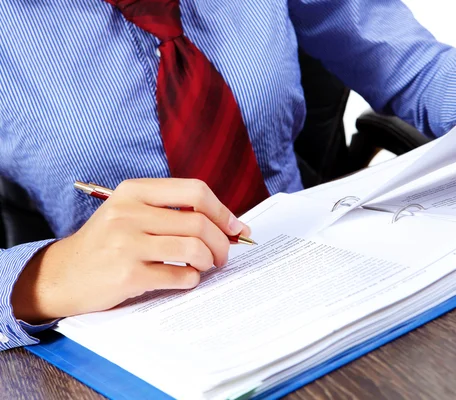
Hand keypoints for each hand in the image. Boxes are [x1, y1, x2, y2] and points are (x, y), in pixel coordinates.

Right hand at [11, 178, 248, 322]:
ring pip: (194, 248)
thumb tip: (228, 225)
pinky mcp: (127, 274)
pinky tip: (185, 278)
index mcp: (134, 191)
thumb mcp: (131, 212)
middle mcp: (129, 212)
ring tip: (204, 265)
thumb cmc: (107, 242)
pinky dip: (191, 279)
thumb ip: (171, 211)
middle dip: (222, 242)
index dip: (223, 210)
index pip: (195, 191)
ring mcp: (126, 243)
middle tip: (223, 255)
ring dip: (209, 261)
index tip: (236, 227)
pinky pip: (179, 275)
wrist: (62, 275)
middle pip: (199, 222)